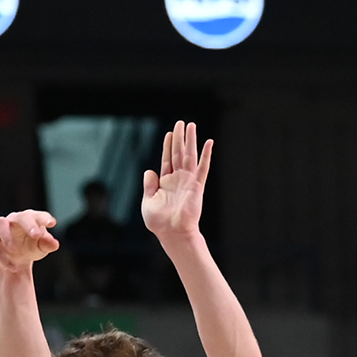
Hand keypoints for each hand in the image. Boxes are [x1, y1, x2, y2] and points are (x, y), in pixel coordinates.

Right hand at [0, 210, 58, 271]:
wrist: (15, 260)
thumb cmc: (30, 248)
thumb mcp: (41, 248)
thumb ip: (47, 244)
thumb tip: (54, 244)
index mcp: (31, 219)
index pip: (38, 216)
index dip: (44, 218)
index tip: (52, 223)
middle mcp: (15, 219)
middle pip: (21, 217)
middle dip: (28, 224)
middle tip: (36, 234)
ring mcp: (1, 227)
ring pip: (0, 224)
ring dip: (7, 235)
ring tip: (14, 249)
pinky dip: (0, 255)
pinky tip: (11, 266)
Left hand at [142, 121, 214, 242]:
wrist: (172, 233)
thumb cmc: (159, 223)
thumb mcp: (147, 202)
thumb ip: (148, 185)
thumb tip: (149, 170)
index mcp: (166, 182)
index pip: (167, 159)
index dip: (168, 145)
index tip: (170, 133)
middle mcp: (178, 179)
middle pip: (178, 153)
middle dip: (179, 138)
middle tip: (181, 123)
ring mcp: (188, 181)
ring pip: (190, 156)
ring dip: (191, 140)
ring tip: (191, 125)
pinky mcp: (197, 186)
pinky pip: (203, 167)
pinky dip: (206, 155)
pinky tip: (208, 143)